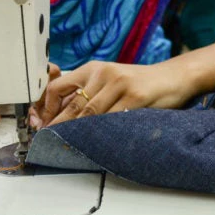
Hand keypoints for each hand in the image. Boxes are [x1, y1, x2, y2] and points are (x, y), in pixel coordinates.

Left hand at [29, 61, 192, 127]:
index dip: (47, 109)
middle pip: (73, 104)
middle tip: (47, 142)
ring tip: (65, 145)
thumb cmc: (139, 83)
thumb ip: (89, 93)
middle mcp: (104, 73)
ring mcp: (120, 84)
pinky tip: (95, 142)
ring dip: (76, 132)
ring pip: (90, 114)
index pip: (58, 86)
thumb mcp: (110, 81)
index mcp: (94, 68)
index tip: (43, 126)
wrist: (172, 77)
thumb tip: (60, 116)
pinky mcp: (135, 97)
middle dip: (58, 126)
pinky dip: (101, 133)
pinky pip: (112, 119)